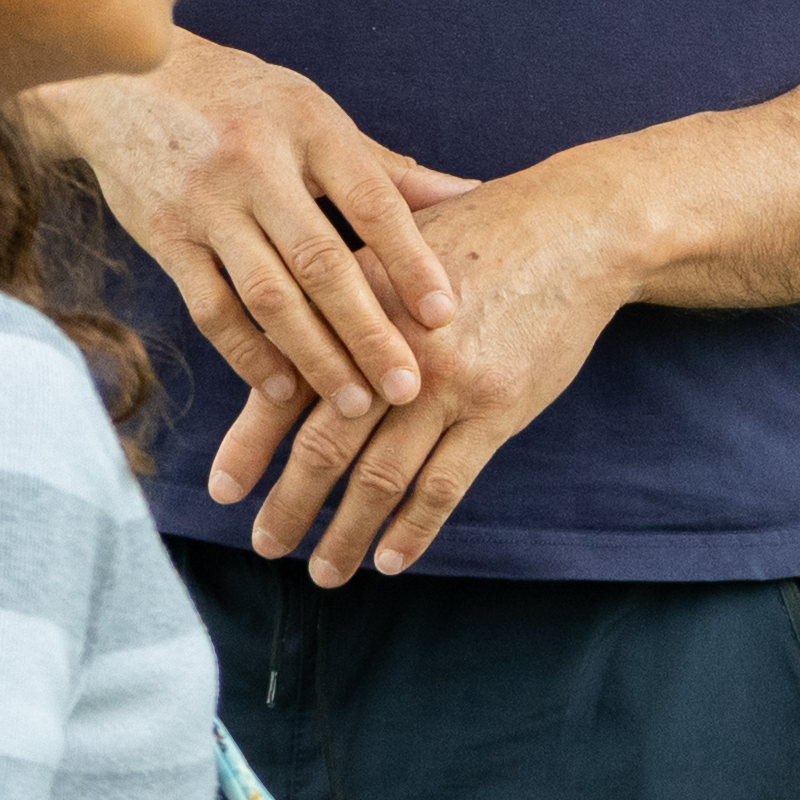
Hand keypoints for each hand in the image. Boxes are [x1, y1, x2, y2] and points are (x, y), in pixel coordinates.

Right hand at [36, 39, 473, 485]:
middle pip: (321, 260)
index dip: (412, 260)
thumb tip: (469, 192)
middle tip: (406, 386)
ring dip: (314, 355)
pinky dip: (248, 353)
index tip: (445, 315)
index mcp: (308, 124)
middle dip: (367, 330)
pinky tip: (283, 387)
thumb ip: (384, 166)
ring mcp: (205, 202)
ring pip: (267, 293)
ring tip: (354, 404)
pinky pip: (212, 307)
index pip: (372, 200)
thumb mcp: (313, 112)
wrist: (123, 79)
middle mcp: (256, 163)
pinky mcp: (164, 235)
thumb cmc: (240, 98)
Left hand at [235, 158, 635, 582]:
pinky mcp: (498, 408)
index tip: (224, 490)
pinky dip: (414, 529)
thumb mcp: (394, 244)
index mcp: (356, 304)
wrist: (575, 228)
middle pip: (325, 444)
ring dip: (347, 533)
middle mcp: (393, 349)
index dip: (250, 443)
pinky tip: (391, 560)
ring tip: (325, 571)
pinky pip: (445, 484)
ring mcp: (448, 383)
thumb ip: (341, 296)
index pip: (287, 385)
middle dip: (290, 505)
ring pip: (381, 477)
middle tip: (265, 544)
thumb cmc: (479, 232)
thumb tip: (282, 350)